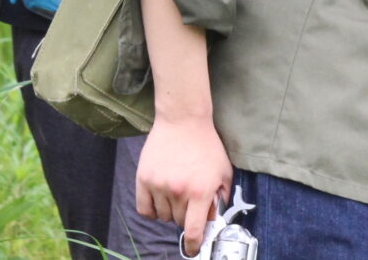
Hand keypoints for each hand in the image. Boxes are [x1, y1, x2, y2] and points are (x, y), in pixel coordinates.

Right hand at [136, 115, 232, 253]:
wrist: (183, 120)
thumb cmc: (206, 146)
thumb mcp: (223, 171)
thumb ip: (220, 198)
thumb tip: (212, 220)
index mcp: (200, 191)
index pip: (193, 230)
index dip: (193, 245)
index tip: (192, 249)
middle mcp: (178, 191)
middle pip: (178, 222)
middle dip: (185, 216)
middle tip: (189, 200)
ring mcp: (158, 185)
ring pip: (162, 216)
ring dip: (170, 210)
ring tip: (176, 191)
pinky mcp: (144, 178)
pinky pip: (144, 209)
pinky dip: (152, 209)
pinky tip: (160, 199)